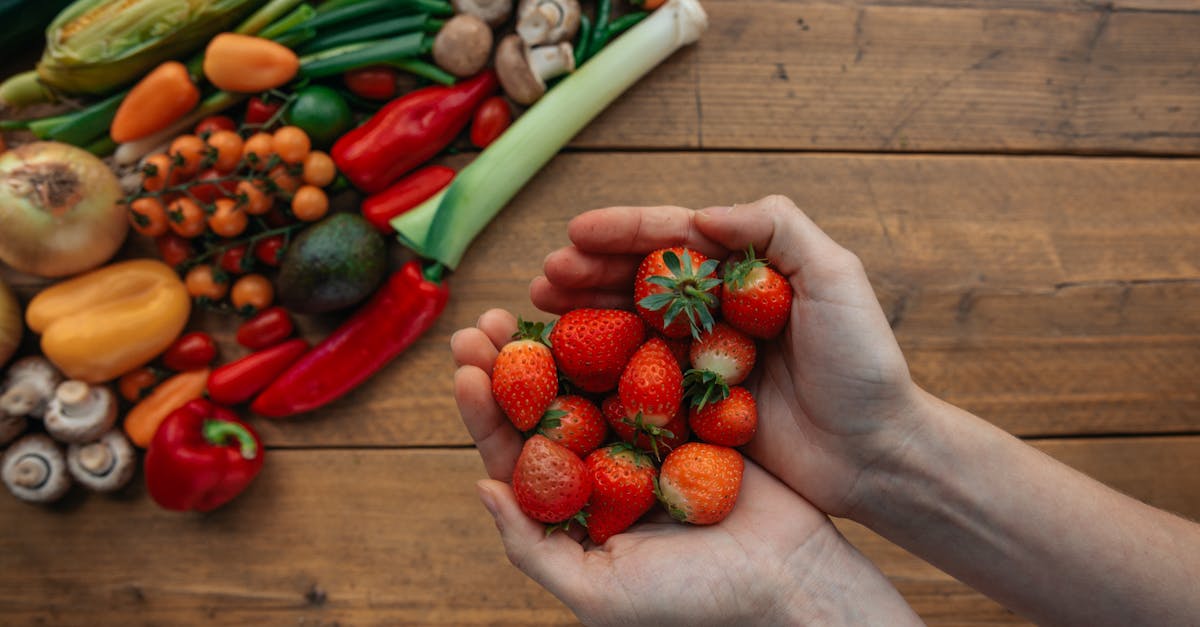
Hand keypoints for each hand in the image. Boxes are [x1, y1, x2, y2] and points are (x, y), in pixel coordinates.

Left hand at [451, 309, 918, 625]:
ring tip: (533, 299)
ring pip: (593, 379)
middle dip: (510, 362)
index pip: (515, 454)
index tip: (464, 367)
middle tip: (484, 320)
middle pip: (546, 406)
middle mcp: (604, 469)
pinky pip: (653, 372)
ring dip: (561, 340)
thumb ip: (533, 546)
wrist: (790, 585)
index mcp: (574, 509)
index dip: (484, 411)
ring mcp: (648, 439)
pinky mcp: (692, 417)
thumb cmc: (692, 604)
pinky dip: (628, 339)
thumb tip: (480, 487)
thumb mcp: (599, 592)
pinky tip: (605, 305)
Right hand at [531, 195, 923, 516]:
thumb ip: (777, 229)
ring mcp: (700, 360)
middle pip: (638, 280)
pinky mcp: (692, 409)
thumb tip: (701, 215)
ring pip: (628, 327)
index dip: (623, 232)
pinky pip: (636, 382)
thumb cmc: (864, 363)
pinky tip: (564, 365)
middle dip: (587, 272)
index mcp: (744, 273)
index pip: (674, 239)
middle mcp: (714, 311)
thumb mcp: (835, 278)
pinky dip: (597, 370)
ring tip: (538, 307)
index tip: (575, 232)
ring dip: (582, 314)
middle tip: (543, 276)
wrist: (877, 453)